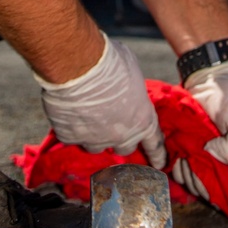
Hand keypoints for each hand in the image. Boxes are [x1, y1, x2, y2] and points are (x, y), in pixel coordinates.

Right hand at [35, 35, 166, 168]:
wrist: (78, 66)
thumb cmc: (110, 62)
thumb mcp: (132, 72)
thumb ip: (132, 90)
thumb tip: (125, 89)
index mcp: (142, 119)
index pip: (154, 143)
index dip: (157, 154)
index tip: (159, 164)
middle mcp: (121, 135)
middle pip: (124, 148)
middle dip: (120, 139)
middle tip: (112, 126)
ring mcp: (95, 140)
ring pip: (96, 146)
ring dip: (94, 136)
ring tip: (87, 116)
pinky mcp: (71, 137)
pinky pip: (72, 137)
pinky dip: (70, 128)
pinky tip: (68, 113)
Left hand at [176, 60, 227, 201]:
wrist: (212, 79)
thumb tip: (212, 160)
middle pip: (225, 201)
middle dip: (210, 189)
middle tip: (203, 164)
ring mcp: (217, 168)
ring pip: (203, 191)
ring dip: (192, 178)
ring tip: (192, 155)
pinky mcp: (197, 160)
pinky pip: (187, 178)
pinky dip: (181, 171)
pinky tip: (182, 156)